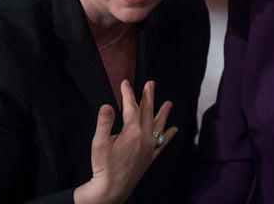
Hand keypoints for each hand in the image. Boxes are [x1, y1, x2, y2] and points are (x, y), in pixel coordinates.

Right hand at [73, 80, 177, 203]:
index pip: (131, 107)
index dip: (128, 94)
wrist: (111, 189)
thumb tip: (107, 106)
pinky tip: (174, 129)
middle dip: (148, 97)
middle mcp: (144, 138)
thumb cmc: (104, 167)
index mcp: (132, 132)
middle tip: (150, 84)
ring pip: (159, 125)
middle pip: (148, 112)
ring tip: (169, 103)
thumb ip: (104, 122)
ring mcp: (149, 147)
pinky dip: (169, 135)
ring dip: (163, 112)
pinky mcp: (150, 157)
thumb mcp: (99, 143)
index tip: (125, 83)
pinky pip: (163, 143)